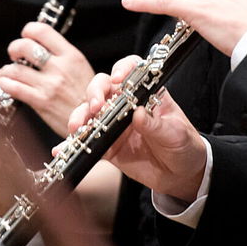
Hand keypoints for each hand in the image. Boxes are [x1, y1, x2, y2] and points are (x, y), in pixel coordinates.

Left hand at [0, 22, 94, 134]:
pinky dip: (5, 83)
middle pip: (25, 47)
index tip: (26, 35)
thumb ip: (62, 56)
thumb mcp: (81, 68)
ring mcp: (50, 85)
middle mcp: (60, 68)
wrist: (94, 121)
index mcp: (71, 55)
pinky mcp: (41, 102)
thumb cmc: (87, 96)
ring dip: (7, 69)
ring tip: (7, 71)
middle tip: (14, 54)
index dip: (29, 30)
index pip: (43, 31)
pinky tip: (4, 82)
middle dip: (14, 48)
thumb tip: (40, 45)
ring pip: (16, 69)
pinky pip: (15, 88)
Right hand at [66, 58, 208, 201]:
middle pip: (102, 87)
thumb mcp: (176, 134)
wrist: (182, 175)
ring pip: (89, 112)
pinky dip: (73, 145)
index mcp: (146, 93)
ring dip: (79, 116)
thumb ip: (157, 125)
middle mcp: (126, 104)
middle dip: (94, 93)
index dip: (122, 69)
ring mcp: (113, 124)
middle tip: (95, 107)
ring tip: (77, 128)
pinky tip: (62, 149)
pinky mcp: (106, 145)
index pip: (131, 70)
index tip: (119, 80)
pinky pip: (86, 142)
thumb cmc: (184, 146)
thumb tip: (139, 115)